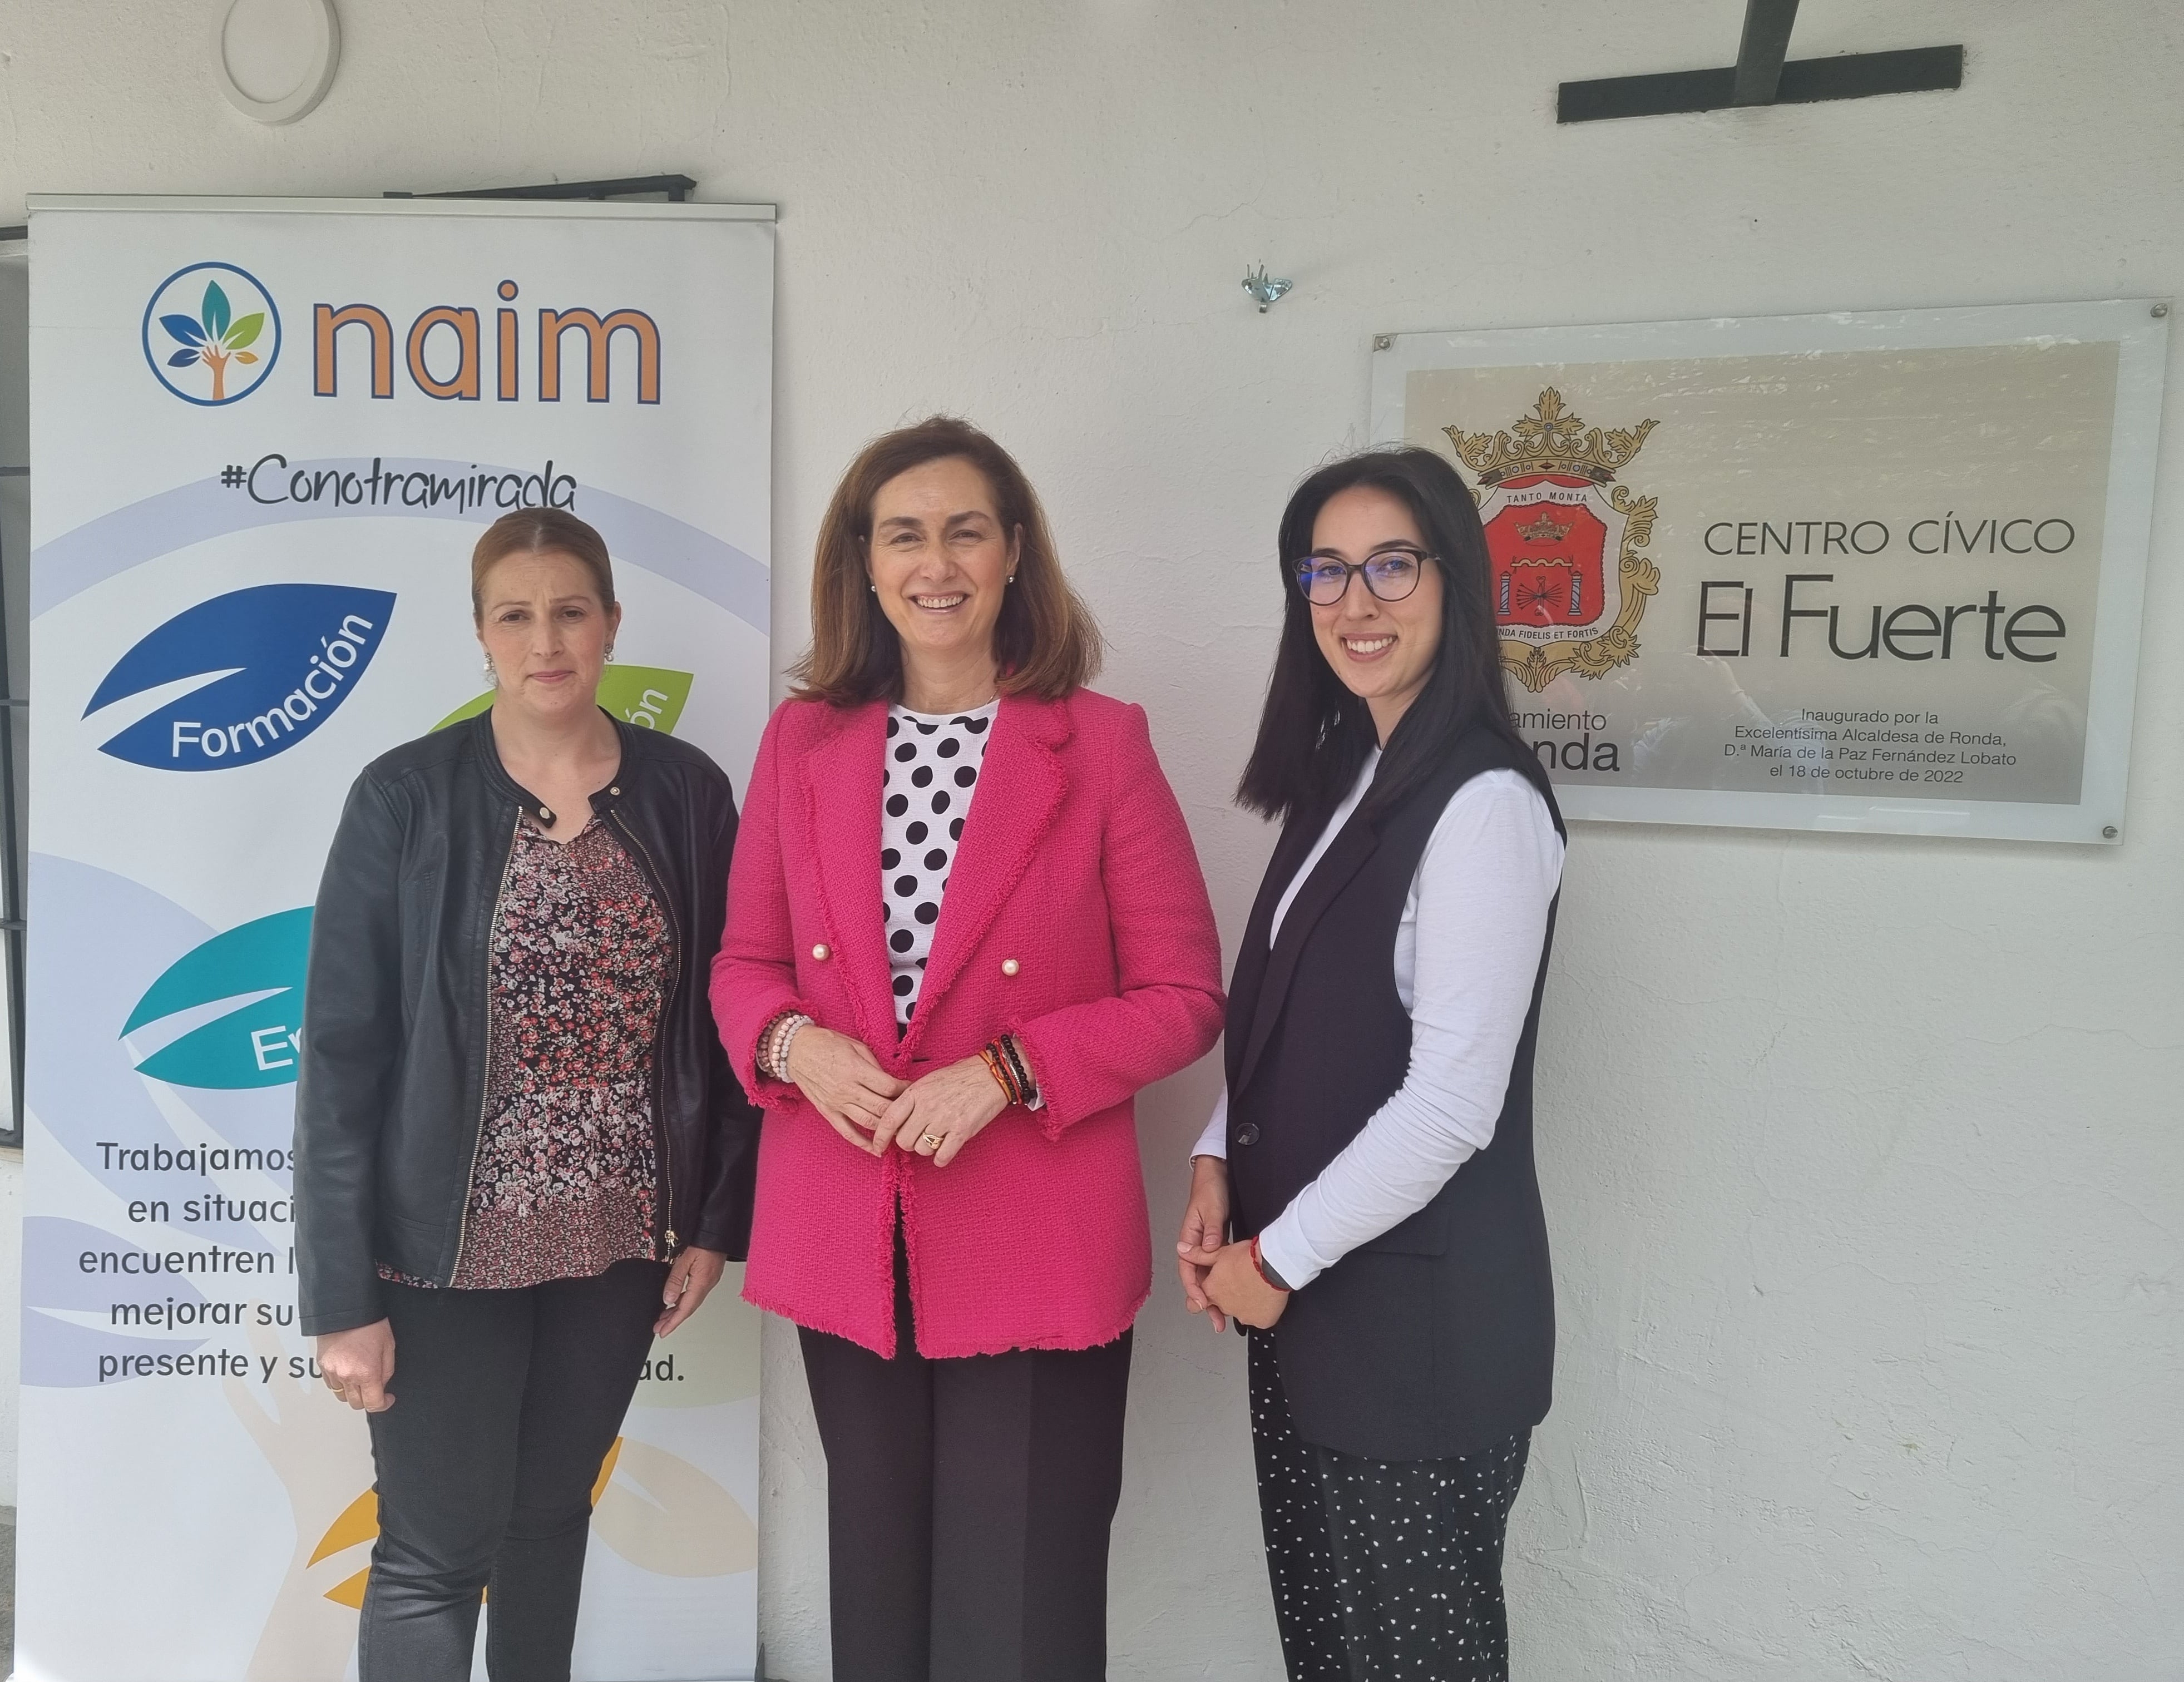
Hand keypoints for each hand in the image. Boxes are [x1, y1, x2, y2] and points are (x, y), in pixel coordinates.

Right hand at [316, 1319, 395, 1411]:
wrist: (346, 1309)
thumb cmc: (369, 1323)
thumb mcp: (388, 1346)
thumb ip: (386, 1370)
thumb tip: (382, 1385)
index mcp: (366, 1372)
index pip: (373, 1404)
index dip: (384, 1404)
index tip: (388, 1399)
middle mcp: (347, 1376)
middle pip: (356, 1404)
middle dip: (367, 1399)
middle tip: (374, 1387)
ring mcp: (332, 1372)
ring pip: (342, 1396)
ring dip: (352, 1392)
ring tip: (359, 1377)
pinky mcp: (322, 1366)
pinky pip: (331, 1384)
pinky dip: (340, 1383)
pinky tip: (347, 1371)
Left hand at [656, 1245, 726, 1335]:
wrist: (718, 1230)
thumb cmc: (703, 1240)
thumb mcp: (685, 1258)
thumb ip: (676, 1280)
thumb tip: (667, 1299)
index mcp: (702, 1282)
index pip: (685, 1309)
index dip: (673, 1323)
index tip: (663, 1332)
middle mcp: (708, 1284)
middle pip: (689, 1309)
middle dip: (673, 1320)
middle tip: (660, 1328)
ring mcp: (709, 1280)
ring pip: (692, 1302)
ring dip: (678, 1312)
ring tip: (664, 1318)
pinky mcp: (709, 1275)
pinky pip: (695, 1294)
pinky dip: (684, 1301)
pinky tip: (677, 1301)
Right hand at [786, 1025, 905, 1155]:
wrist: (796, 1049)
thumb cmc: (827, 1043)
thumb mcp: (856, 1045)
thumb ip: (874, 1065)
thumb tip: (891, 1081)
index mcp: (856, 1070)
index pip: (889, 1087)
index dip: (905, 1090)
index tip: (913, 1090)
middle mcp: (847, 1089)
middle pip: (882, 1108)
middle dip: (900, 1110)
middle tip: (911, 1110)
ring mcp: (836, 1103)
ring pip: (869, 1122)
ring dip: (887, 1128)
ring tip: (900, 1127)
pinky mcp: (827, 1112)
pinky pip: (847, 1132)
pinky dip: (863, 1143)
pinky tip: (877, 1150)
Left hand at [869, 1055, 1009, 1166]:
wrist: (991, 1074)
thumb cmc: (959, 1076)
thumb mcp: (928, 1080)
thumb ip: (911, 1100)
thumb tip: (896, 1121)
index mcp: (916, 1092)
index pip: (889, 1120)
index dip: (880, 1137)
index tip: (878, 1146)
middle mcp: (927, 1107)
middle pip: (904, 1140)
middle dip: (909, 1142)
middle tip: (919, 1136)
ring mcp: (945, 1120)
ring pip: (922, 1150)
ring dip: (927, 1148)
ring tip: (937, 1137)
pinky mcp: (962, 1131)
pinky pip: (942, 1156)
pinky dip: (941, 1158)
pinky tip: (945, 1150)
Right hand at [1177, 1155, 1231, 1331]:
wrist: (1215, 1176)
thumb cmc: (1209, 1189)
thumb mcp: (1211, 1208)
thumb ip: (1212, 1230)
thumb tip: (1212, 1249)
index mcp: (1189, 1239)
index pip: (1187, 1270)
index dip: (1194, 1289)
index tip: (1203, 1304)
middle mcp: (1195, 1247)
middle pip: (1197, 1280)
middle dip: (1205, 1303)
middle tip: (1216, 1322)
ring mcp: (1206, 1248)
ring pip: (1207, 1278)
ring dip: (1214, 1298)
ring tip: (1223, 1318)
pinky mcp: (1216, 1247)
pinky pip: (1217, 1270)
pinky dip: (1222, 1285)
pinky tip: (1230, 1296)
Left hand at [1178, 1237, 1289, 1329]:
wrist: (1274, 1264)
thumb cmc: (1249, 1258)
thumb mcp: (1219, 1252)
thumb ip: (1197, 1255)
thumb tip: (1182, 1249)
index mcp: (1212, 1291)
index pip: (1195, 1304)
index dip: (1199, 1300)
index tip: (1205, 1299)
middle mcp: (1225, 1307)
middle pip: (1221, 1307)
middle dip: (1226, 1297)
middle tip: (1238, 1282)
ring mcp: (1244, 1316)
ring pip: (1240, 1312)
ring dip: (1244, 1303)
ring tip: (1253, 1286)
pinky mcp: (1261, 1321)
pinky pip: (1258, 1318)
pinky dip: (1261, 1310)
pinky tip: (1264, 1296)